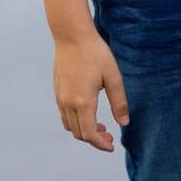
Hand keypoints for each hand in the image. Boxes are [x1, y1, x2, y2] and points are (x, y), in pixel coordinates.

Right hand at [53, 29, 129, 151]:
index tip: (111, 146)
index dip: (100, 144)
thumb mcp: (113, 77)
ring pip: (69, 126)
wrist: (72, 35)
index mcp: (83, 101)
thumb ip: (119, 102)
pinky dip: (76, 121)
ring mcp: (60, 97)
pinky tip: (88, 112)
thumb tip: (124, 123)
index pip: (89, 134)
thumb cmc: (95, 53)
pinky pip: (64, 115)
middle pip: (78, 133)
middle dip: (94, 139)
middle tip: (109, 136)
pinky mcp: (57, 91)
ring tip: (99, 126)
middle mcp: (68, 103)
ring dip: (83, 131)